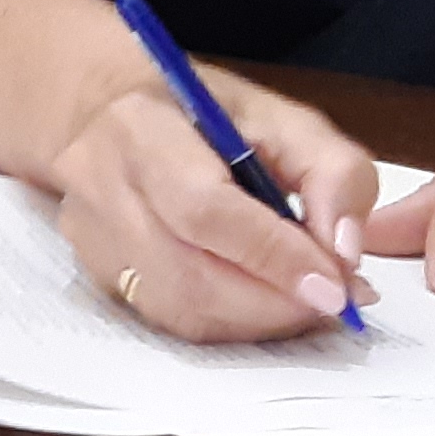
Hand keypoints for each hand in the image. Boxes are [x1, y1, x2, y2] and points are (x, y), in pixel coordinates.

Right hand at [42, 72, 382, 343]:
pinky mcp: (96, 274)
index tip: (336, 286)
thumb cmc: (199, 112)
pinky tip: (263, 302)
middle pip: (190, 275)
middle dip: (275, 302)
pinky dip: (230, 322)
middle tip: (334, 300)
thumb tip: (344, 253)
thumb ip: (332, 172)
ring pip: (180, 310)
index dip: (274, 256)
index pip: (204, 210)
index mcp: (142, 128)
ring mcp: (90, 238)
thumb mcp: (283, 117)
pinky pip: (170, 321)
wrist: (105, 114)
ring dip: (258, 320)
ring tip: (304, 300)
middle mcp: (100, 186)